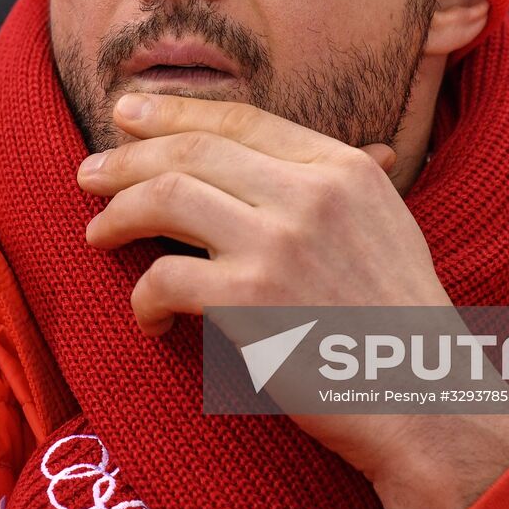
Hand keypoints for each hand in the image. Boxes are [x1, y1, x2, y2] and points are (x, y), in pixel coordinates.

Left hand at [79, 92, 508, 508]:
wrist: (420, 395)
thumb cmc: (398, 314)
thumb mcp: (385, 221)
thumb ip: (341, 180)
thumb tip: (334, 147)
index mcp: (342, 166)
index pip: (240, 118)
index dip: (173, 112)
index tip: (126, 115)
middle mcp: (310, 193)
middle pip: (192, 150)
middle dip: (126, 158)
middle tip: (87, 172)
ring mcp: (278, 244)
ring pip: (165, 199)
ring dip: (116, 215)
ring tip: (97, 233)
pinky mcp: (250, 301)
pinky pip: (163, 277)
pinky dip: (141, 298)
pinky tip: (147, 317)